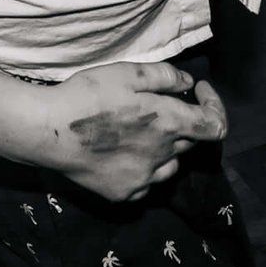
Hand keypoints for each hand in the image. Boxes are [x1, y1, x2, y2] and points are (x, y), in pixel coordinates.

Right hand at [40, 62, 228, 202]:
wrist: (50, 131)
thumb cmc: (88, 95)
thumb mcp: (128, 73)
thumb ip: (164, 76)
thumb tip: (187, 83)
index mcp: (169, 124)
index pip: (215, 126)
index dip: (214, 107)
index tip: (196, 91)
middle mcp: (163, 156)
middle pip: (189, 143)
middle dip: (183, 123)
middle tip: (156, 107)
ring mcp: (144, 179)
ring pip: (171, 166)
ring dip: (166, 150)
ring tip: (141, 133)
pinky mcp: (124, 193)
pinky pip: (148, 183)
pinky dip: (146, 169)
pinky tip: (126, 156)